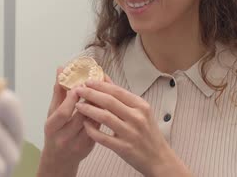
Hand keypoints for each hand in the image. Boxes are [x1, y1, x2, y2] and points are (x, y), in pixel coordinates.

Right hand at [37, 68, 100, 176]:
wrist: (60, 158)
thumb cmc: (55, 131)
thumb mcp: (52, 112)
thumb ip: (58, 91)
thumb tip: (61, 69)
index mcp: (52, 127)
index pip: (63, 112)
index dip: (72, 99)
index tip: (79, 86)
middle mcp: (64, 137)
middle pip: (81, 116)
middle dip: (90, 99)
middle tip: (96, 85)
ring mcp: (78, 144)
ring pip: (93, 122)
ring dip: (100, 106)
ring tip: (104, 92)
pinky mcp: (90, 146)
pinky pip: (100, 128)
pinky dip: (103, 115)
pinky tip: (107, 105)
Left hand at [74, 80, 190, 176]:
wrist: (159, 158)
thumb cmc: (147, 132)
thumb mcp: (140, 110)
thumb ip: (122, 95)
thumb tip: (104, 78)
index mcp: (141, 106)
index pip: (117, 91)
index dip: (100, 85)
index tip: (87, 81)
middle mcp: (137, 118)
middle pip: (109, 102)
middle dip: (90, 94)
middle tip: (77, 90)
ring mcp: (131, 133)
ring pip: (105, 117)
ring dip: (88, 110)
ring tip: (78, 105)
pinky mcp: (124, 148)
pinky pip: (103, 137)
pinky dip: (92, 130)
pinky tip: (84, 124)